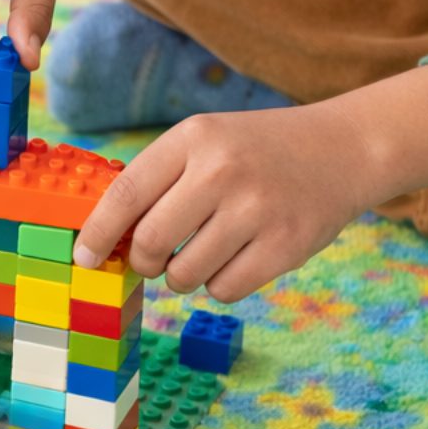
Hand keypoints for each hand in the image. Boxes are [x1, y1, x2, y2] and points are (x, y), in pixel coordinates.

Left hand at [72, 67, 427, 300]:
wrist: (343, 149)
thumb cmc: (256, 152)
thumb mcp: (206, 142)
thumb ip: (158, 181)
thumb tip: (104, 237)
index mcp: (194, 138)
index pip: (126, 193)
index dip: (98, 232)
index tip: (84, 257)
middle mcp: (223, 170)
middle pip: (151, 241)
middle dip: (143, 262)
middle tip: (152, 261)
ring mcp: (257, 209)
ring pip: (185, 274)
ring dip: (182, 277)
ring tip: (201, 254)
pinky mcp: (286, 245)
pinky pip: (225, 290)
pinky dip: (219, 286)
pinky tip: (235, 260)